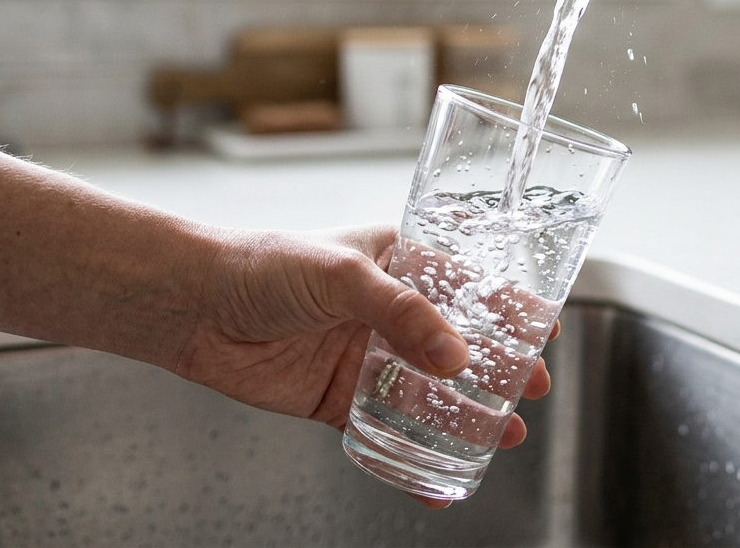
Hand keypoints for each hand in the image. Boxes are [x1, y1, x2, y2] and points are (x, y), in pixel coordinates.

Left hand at [171, 224, 554, 508]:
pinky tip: (439, 476)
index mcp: (400, 263)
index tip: (546, 331)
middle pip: (459, 345)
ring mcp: (366, 358)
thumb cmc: (262, 265)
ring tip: (505, 436)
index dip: (510, 308)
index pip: (469, 284)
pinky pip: (386, 431)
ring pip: (430, 393)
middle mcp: (389, 312)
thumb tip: (455, 357)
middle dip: (500, 370)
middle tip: (533, 390)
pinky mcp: (339, 399)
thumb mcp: (343, 274)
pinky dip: (414, 457)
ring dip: (468, 416)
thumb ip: (402, 313)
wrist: (193, 306)